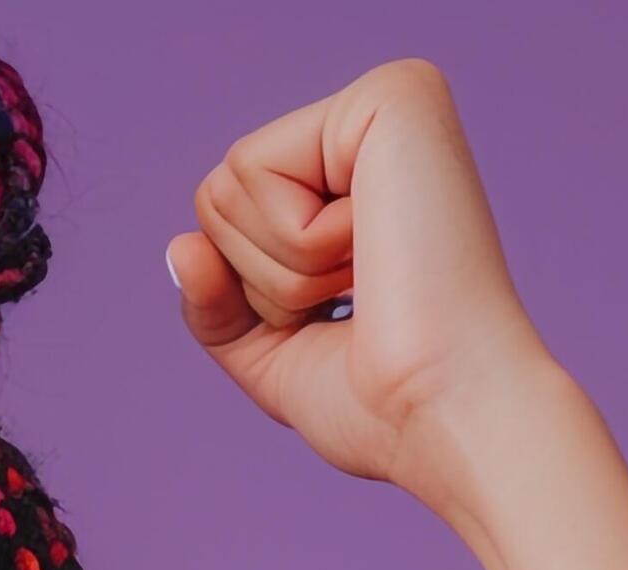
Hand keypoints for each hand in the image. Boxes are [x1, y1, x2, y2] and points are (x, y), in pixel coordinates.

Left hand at [168, 59, 558, 503]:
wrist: (446, 415)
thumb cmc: (385, 403)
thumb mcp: (277, 355)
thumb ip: (220, 302)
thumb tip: (180, 246)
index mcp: (364, 180)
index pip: (227, 217)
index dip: (255, 292)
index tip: (345, 315)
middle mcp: (380, 128)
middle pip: (216, 197)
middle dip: (264, 277)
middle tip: (360, 296)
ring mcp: (388, 103)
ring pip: (226, 186)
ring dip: (284, 267)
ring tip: (375, 276)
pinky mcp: (389, 97)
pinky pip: (252, 168)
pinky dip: (297, 241)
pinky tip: (377, 248)